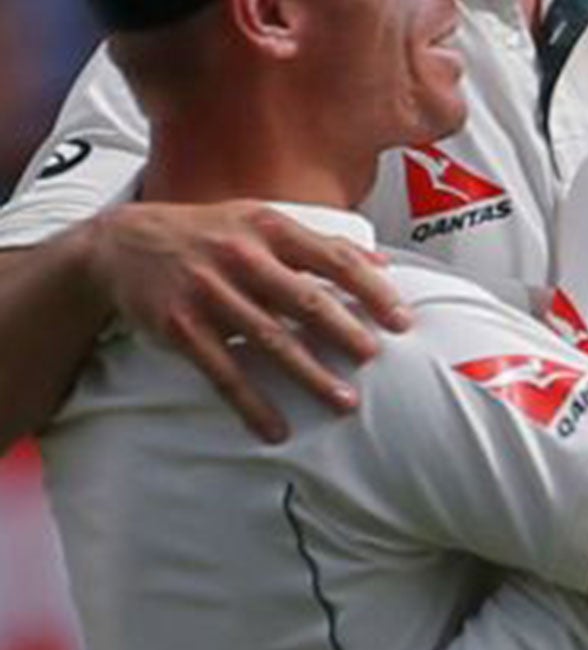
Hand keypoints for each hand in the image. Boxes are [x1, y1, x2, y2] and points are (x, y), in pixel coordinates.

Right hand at [82, 201, 409, 441]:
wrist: (123, 245)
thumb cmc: (209, 233)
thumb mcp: (261, 221)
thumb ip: (320, 242)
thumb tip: (382, 265)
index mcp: (270, 228)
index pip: (334, 258)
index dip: (372, 290)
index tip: (401, 319)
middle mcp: (242, 257)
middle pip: (304, 300)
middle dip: (344, 332)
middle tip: (374, 359)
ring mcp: (209, 293)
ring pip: (269, 340)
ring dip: (309, 374)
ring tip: (343, 401)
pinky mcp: (181, 327)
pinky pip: (223, 373)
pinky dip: (252, 404)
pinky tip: (276, 428)